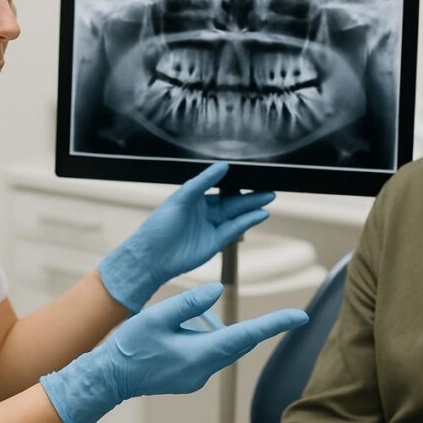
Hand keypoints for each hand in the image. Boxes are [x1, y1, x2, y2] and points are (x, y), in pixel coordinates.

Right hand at [40, 283, 307, 422]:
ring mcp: (196, 376)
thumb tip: (217, 292)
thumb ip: (189, 304)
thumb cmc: (129, 346)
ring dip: (205, 328)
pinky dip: (198, 338)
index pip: (245, 336)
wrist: (108, 377)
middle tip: (234, 316)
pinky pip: (205, 352)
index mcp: (199, 355)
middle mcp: (203, 370)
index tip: (299, 316)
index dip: (274, 325)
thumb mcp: (157, 316)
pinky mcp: (189, 377)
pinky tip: (170, 337)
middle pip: (234, 340)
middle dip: (239, 326)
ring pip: (217, 343)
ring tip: (169, 327)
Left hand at [99, 162, 273, 311]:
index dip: (236, 183)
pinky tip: (260, 214)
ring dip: (252, 208)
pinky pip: (233, 230)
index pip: (220, 188)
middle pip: (232, 202)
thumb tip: (223, 165)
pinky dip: (247, 222)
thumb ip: (202, 182)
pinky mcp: (214, 243)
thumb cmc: (159, 224)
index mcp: (195, 198)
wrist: (151, 256)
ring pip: (235, 216)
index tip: (252, 175)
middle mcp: (204, 212)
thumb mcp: (181, 197)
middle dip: (251, 196)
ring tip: (269, 199)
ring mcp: (210, 228)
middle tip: (270, 189)